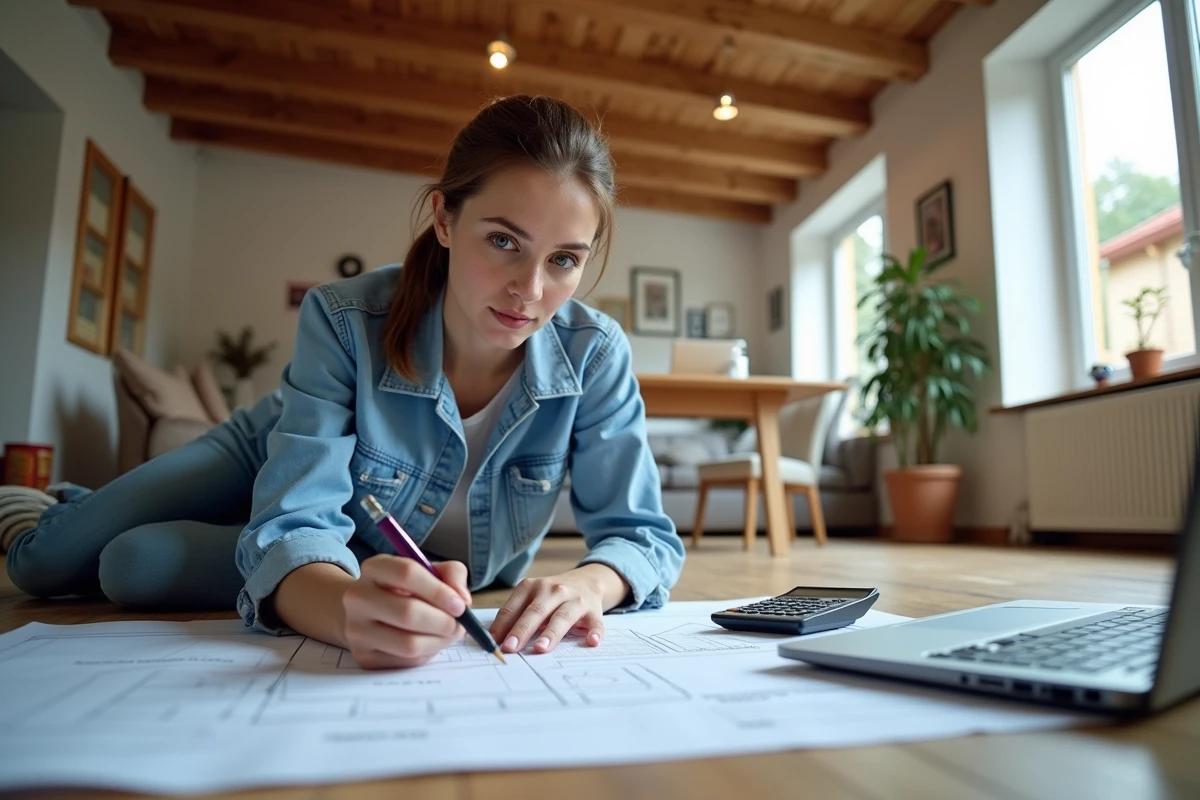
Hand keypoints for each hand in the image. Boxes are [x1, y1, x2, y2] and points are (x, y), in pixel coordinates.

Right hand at [340, 556, 471, 669]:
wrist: (367, 614)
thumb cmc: (406, 590)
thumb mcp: (428, 571)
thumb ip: (452, 574)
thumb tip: (462, 600)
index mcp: (374, 568)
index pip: (407, 573)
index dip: (439, 591)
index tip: (460, 605)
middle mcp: (358, 597)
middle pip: (408, 612)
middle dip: (443, 622)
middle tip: (459, 625)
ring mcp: (357, 629)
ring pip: (409, 643)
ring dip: (439, 641)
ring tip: (448, 634)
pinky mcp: (363, 657)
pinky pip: (406, 662)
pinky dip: (427, 654)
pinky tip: (429, 642)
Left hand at [489, 564, 627, 654]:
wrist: (586, 582)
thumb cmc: (551, 597)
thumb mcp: (531, 599)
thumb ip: (515, 616)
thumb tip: (495, 639)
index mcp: (532, 587)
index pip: (514, 607)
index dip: (503, 625)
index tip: (493, 642)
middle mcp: (553, 590)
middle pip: (536, 611)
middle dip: (522, 630)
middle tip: (511, 647)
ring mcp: (575, 600)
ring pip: (562, 616)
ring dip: (551, 633)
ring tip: (540, 648)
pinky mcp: (593, 611)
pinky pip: (595, 623)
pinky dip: (594, 632)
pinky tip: (591, 642)